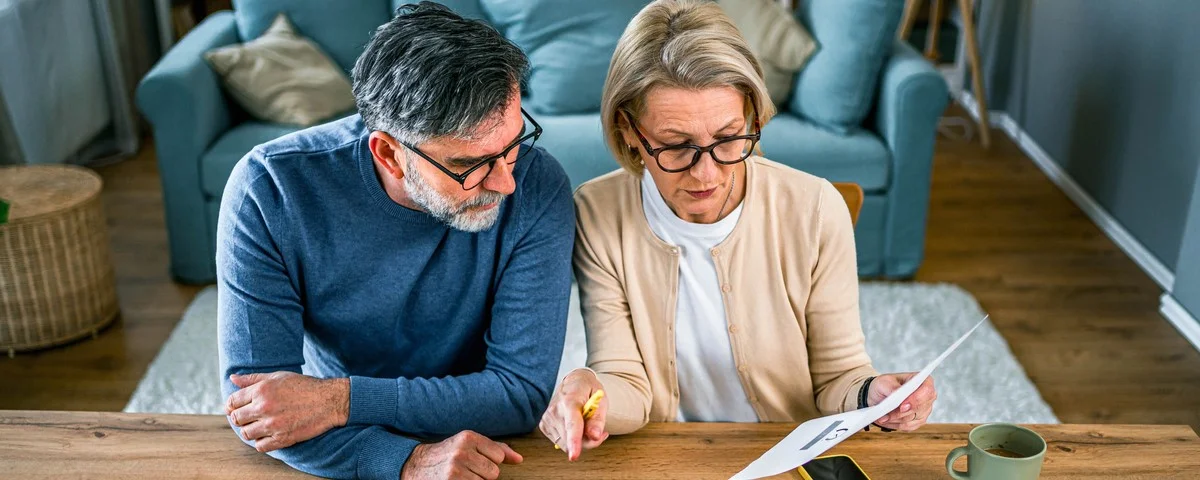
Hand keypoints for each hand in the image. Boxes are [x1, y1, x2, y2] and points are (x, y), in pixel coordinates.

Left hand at [225, 371, 348, 451]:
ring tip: (259, 425)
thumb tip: (232, 379)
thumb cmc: (304, 386)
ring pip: (246, 434)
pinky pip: (260, 446)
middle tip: (249, 416)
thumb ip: (252, 379)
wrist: (329, 401)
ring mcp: (273, 424)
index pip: (232, 402)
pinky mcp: (282, 438)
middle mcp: (264, 407)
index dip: (232, 405)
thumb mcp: (278, 377)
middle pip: (236, 419)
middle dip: (240, 418)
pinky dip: (261, 442)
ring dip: (249, 430)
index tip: (238, 407)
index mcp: (261, 390)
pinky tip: (268, 434)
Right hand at [401, 430, 522, 479]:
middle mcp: (462, 451)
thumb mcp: (469, 444)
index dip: (490, 462)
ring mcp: (455, 468)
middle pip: (494, 472)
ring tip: (460, 476)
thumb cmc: (447, 455)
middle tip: (466, 470)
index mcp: (468, 437)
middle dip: (483, 474)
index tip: (475, 461)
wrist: (415, 466)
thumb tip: (519, 459)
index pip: (499, 456)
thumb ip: (496, 449)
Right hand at [538, 369, 607, 460]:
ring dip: (579, 441)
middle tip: (598, 432)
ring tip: (585, 425)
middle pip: (570, 439)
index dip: (574, 441)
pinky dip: (569, 440)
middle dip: (587, 441)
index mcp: (570, 400)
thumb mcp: (600, 400)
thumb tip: (594, 436)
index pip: (572, 424)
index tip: (574, 456)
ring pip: (565, 444)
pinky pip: (560, 443)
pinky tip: (574, 427)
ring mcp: (547, 418)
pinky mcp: (544, 425)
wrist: (573, 382)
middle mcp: (554, 409)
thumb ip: (598, 419)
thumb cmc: (589, 391)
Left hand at [867, 373, 935, 431]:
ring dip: (894, 419)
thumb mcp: (884, 382)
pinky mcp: (917, 422)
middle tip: (885, 414)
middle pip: (920, 408)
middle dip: (901, 413)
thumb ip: (892, 388)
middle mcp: (927, 397)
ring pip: (911, 419)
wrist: (880, 396)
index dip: (916, 400)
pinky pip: (907, 427)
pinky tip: (885, 420)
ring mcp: (924, 411)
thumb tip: (897, 393)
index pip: (927, 391)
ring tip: (880, 417)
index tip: (902, 406)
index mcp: (924, 381)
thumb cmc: (885, 385)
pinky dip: (894, 424)